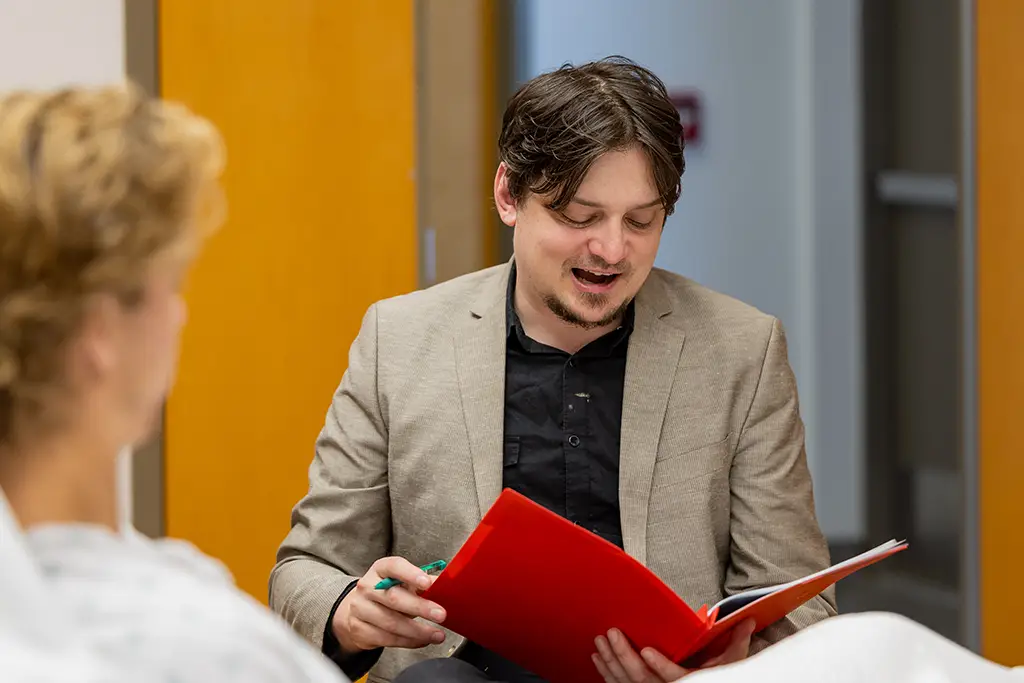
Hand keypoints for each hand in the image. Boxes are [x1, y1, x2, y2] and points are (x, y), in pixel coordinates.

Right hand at [332, 556, 447, 652]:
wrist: (358, 609)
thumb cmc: (387, 592)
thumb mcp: (402, 581)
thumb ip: (423, 582)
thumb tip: (446, 584)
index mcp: (380, 569)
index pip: (394, 567)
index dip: (410, 574)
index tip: (427, 583)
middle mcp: (367, 587)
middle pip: (394, 598)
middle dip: (420, 607)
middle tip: (441, 614)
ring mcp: (360, 609)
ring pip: (391, 622)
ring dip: (418, 631)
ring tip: (437, 634)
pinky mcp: (360, 630)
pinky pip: (388, 639)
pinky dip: (409, 641)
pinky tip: (422, 640)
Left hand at [593, 619, 755, 682]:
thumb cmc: (718, 677)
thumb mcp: (731, 663)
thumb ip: (736, 644)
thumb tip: (748, 622)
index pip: (675, 677)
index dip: (660, 666)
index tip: (646, 650)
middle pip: (642, 679)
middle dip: (624, 655)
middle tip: (611, 633)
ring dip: (611, 662)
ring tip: (600, 641)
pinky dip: (606, 674)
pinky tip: (598, 658)